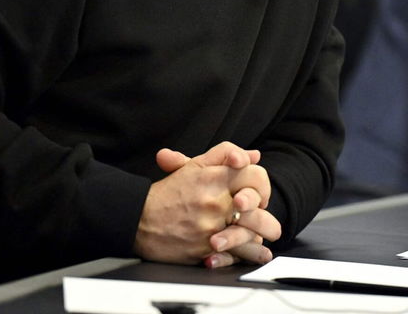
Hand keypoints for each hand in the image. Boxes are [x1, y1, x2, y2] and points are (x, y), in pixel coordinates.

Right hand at [134, 141, 281, 266]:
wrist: (137, 219)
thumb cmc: (167, 193)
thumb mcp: (195, 166)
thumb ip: (225, 154)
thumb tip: (254, 156)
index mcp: (215, 177)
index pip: (255, 174)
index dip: (262, 183)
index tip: (259, 192)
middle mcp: (216, 200)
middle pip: (257, 203)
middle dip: (266, 208)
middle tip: (268, 215)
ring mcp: (212, 225)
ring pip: (250, 229)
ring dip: (264, 232)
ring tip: (270, 234)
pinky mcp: (205, 248)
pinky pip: (235, 252)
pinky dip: (250, 253)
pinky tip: (260, 253)